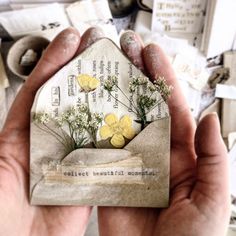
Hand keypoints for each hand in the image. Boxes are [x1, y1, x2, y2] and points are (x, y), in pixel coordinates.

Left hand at [0, 27, 103, 235]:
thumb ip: (11, 136)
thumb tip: (25, 101)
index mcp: (24, 136)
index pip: (42, 90)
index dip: (57, 62)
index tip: (71, 40)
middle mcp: (52, 143)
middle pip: (72, 101)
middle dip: (87, 74)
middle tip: (101, 49)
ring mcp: (73, 160)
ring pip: (93, 124)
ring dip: (106, 102)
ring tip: (121, 77)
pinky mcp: (90, 179)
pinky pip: (105, 154)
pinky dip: (116, 137)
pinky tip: (128, 120)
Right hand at [98, 31, 230, 235]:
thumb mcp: (214, 196)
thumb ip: (214, 157)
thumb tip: (207, 119)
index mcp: (179, 154)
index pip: (170, 107)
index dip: (162, 79)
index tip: (152, 55)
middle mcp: (152, 151)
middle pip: (142, 106)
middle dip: (135, 76)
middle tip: (126, 49)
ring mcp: (129, 160)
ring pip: (119, 120)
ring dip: (113, 95)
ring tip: (104, 69)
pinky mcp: (109, 174)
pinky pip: (100, 146)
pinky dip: (94, 126)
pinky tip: (87, 105)